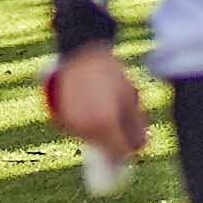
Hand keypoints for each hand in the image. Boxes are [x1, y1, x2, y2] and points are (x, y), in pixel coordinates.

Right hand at [44, 44, 145, 163]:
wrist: (79, 53)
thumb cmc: (108, 72)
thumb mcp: (128, 96)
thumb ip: (135, 124)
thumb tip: (139, 146)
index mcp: (107, 123)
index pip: (124, 150)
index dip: (133, 144)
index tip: (137, 134)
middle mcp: (88, 129)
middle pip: (108, 149)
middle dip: (118, 138)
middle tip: (123, 118)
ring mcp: (73, 126)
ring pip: (94, 141)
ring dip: (103, 133)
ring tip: (105, 107)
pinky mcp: (63, 121)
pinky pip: (81, 132)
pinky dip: (88, 126)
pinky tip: (91, 106)